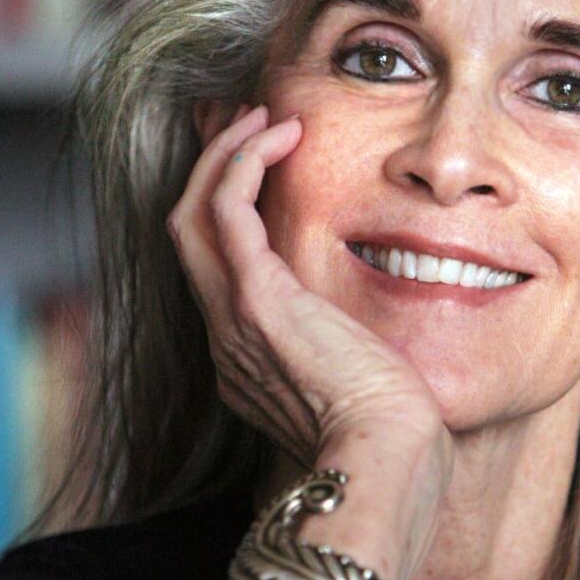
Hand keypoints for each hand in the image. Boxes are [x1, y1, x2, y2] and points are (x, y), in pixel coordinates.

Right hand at [167, 101, 452, 477]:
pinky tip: (279, 136)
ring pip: (192, 214)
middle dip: (214, 171)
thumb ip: (353, 356)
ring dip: (224, 156)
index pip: (218, 270)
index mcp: (249, 362)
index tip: (266, 168)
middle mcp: (226, 339)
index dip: (229, 210)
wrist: (385, 461)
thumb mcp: (363, 388)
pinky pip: (224, 211)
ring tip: (263, 118)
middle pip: (188, 234)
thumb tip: (374, 343)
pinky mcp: (255, 301)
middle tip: (253, 126)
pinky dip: (243, 163)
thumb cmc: (392, 437)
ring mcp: (233, 320)